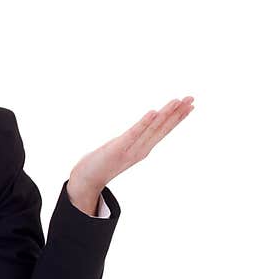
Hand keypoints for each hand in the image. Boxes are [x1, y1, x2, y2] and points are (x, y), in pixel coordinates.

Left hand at [70, 96, 195, 193]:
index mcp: (143, 148)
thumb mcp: (121, 150)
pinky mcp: (118, 148)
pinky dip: (144, 123)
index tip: (191, 105)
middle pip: (162, 128)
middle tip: (192, 98)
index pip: (164, 130)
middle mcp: (141, 149)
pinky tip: (154, 112)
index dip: (178, 118)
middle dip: (178, 113)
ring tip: (177, 101)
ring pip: (152, 129)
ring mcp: (131, 149)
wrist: (86, 180)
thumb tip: (136, 134)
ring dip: (166, 114)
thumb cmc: (102, 164)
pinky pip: (134, 133)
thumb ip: (131, 142)